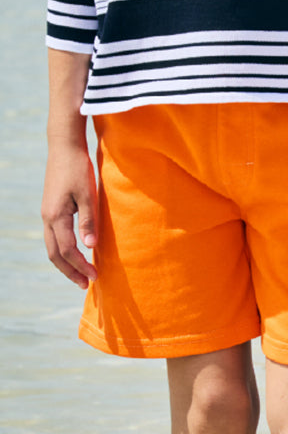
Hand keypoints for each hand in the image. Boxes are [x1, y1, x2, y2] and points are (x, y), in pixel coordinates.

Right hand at [42, 140, 97, 287]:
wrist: (64, 148)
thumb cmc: (78, 168)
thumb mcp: (88, 194)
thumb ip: (89, 220)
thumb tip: (90, 246)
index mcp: (56, 216)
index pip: (67, 250)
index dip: (80, 266)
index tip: (94, 278)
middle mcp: (47, 218)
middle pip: (55, 254)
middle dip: (70, 271)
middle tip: (85, 285)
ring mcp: (47, 214)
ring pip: (52, 246)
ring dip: (65, 262)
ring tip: (80, 274)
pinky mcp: (52, 209)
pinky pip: (54, 236)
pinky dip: (63, 249)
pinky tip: (75, 252)